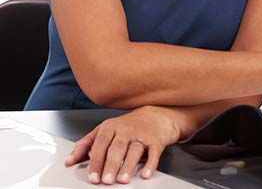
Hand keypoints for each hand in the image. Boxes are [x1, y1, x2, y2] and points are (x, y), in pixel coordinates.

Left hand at [65, 105, 181, 184]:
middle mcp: (126, 130)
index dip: (96, 161)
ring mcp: (142, 135)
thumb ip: (86, 144)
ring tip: (122, 179)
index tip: (93, 176)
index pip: (100, 144)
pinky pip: (153, 152)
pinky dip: (150, 164)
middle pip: (117, 148)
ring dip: (128, 166)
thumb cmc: (127, 126)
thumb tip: (69, 161)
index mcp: (110, 127)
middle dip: (111, 165)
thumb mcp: (105, 130)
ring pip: (134, 150)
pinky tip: (145, 173)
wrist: (156, 117)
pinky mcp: (156, 141)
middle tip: (106, 181)